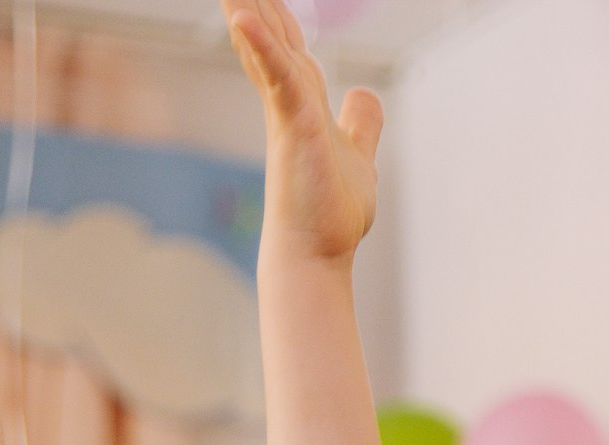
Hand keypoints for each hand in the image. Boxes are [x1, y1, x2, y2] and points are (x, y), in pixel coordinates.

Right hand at [226, 0, 381, 263]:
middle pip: (271, 36)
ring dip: (250, 9)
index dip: (273, 13)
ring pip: (267, 46)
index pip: (286, 47)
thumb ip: (359, 124)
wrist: (316, 255)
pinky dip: (262, 46)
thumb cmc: (330, 214)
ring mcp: (288, 113)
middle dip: (256, 1)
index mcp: (302, 105)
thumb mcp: (357, 155)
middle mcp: (289, 103)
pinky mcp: (294, 127)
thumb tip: (363, 95)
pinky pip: (279, 78)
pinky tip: (246, 18)